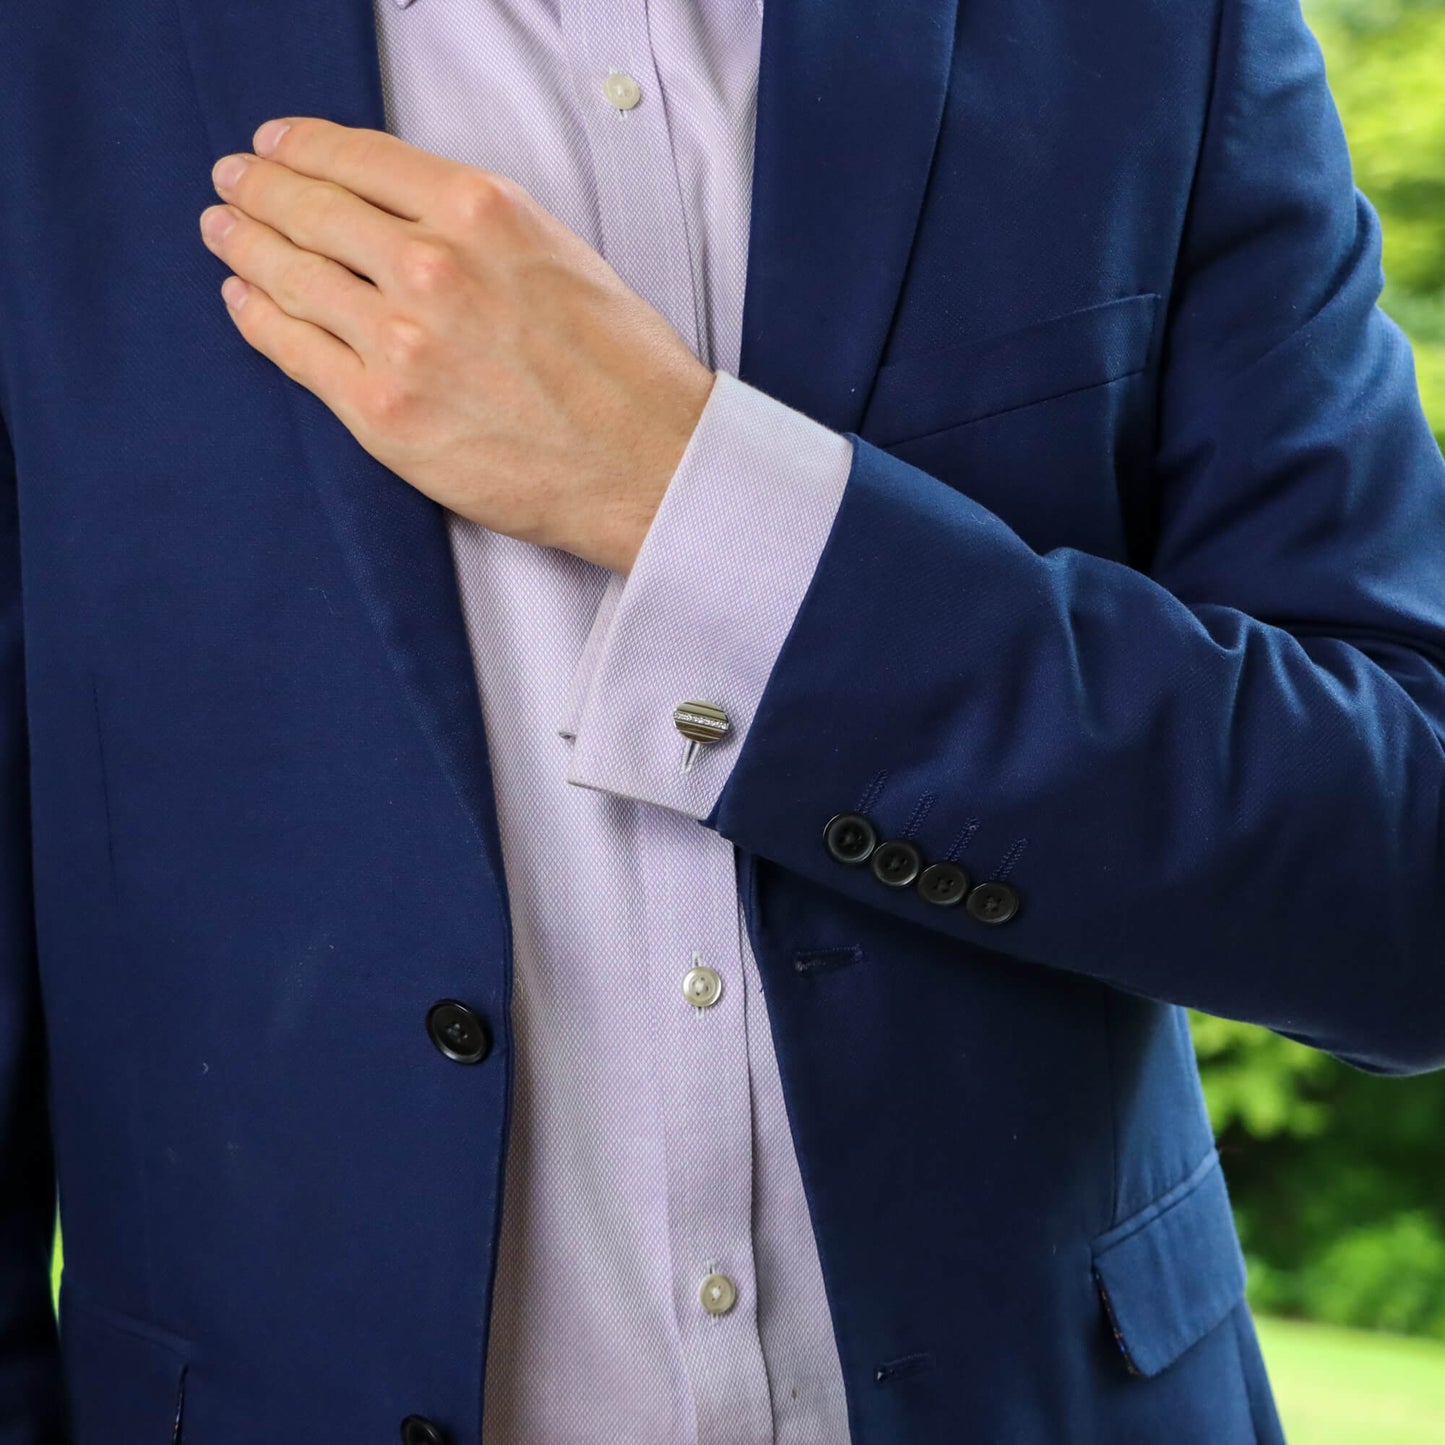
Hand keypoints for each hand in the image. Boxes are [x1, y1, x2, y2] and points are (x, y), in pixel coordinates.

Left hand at [197, 117, 716, 573]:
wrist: (650, 465)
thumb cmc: (624, 370)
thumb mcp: (561, 253)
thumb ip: (477, 224)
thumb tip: (403, 211)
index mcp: (483, 212)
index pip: (359, 157)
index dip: (303, 146)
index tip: (276, 145)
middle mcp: (432, 267)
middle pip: (312, 209)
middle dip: (261, 188)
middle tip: (234, 182)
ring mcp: (401, 344)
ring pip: (292, 275)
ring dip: (245, 245)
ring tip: (225, 232)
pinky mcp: (384, 415)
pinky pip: (294, 352)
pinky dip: (257, 317)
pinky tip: (244, 300)